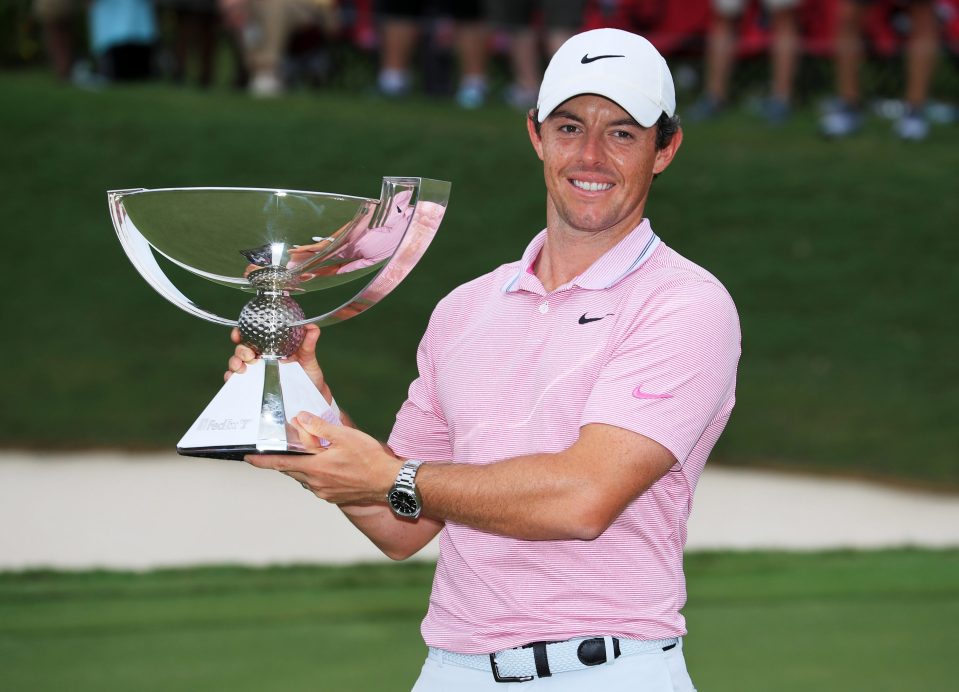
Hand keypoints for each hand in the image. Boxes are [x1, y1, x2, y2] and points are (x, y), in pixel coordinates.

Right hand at [224, 323, 329, 399]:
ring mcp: (256, 373)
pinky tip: (234, 378)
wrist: (311, 397)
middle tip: (249, 356)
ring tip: (241, 368)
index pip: (253, 337)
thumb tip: (312, 327)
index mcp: (271, 348)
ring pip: (237, 364)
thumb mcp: (309, 359)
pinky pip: (237, 382)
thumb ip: (309, 343)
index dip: (243, 332)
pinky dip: (231, 378)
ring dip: (234, 363)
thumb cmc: (309, 377)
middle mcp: (261, 359)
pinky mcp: (253, 387)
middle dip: (240, 350)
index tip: (239, 333)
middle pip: (242, 350)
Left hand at [246, 412, 401, 504]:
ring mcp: (324, 492)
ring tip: (307, 453)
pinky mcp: (334, 497)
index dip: (262, 460)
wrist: (390, 484)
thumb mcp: (345, 436)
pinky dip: (315, 473)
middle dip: (282, 460)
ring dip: (302, 466)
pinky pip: (317, 484)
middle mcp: (316, 483)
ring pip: (304, 477)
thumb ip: (320, 427)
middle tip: (274, 450)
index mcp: (315, 468)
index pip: (281, 464)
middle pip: (291, 470)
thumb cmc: (370, 459)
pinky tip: (326, 465)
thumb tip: (300, 418)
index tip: (246, 458)